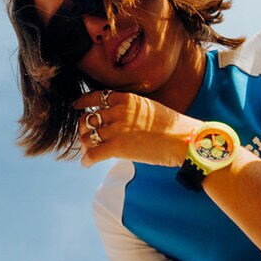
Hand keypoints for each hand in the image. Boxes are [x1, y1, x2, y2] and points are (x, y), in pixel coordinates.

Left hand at [71, 89, 200, 167]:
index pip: (96, 97)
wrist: (183, 140)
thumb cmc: (171, 127)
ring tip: (88, 152)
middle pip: (88, 119)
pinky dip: (86, 160)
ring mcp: (116, 129)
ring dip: (85, 146)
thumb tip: (115, 117)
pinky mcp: (117, 147)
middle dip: (84, 129)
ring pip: (87, 137)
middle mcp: (118, 112)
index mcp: (126, 99)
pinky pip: (92, 154)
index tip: (77, 107)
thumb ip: (129, 109)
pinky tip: (87, 164)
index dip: (83, 102)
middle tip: (86, 138)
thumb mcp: (148, 107)